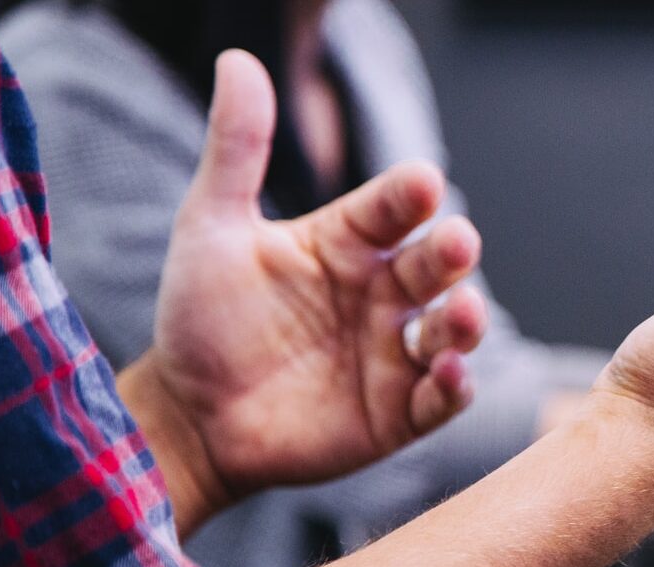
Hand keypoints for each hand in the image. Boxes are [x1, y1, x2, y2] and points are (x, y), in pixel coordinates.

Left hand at [116, 50, 487, 533]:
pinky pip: (441, 397)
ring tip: (462, 313)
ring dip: (467, 320)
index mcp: (348, 243)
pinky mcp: (398, 412)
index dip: (409, 195)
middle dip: (452, 252)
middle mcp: (382, 293)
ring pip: (452, 328)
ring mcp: (394, 353)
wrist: (187, 416)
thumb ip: (237, 149)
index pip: (392, 208)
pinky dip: (454, 387)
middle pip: (435, 265)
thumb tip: (238, 62)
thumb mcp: (211, 227)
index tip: (421, 182)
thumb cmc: (201, 318)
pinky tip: (447, 373)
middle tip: (456, 242)